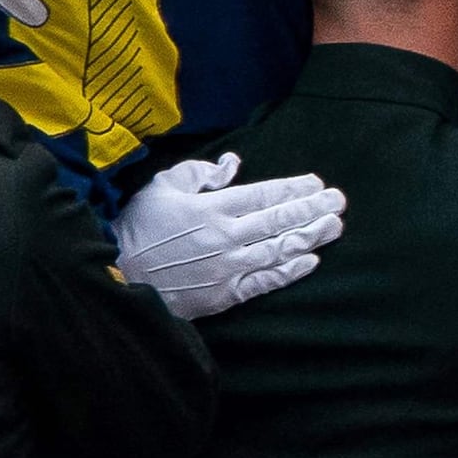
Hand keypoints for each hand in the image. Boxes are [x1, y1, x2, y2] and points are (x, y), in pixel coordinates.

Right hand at [115, 151, 343, 320]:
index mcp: (213, 208)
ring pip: (280, 249)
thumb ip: (199, 173)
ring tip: (335, 226)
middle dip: (313, 208)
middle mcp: (227, 236)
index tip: (316, 183)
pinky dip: (290, 271)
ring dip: (311, 237)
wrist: (118, 275)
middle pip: (280, 220)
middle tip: (338, 201)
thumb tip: (232, 163)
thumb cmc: (138, 227)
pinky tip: (311, 261)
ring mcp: (230, 267)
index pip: (264, 195)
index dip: (294, 188)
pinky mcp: (227, 294)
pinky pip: (266, 282)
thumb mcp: (161, 187)